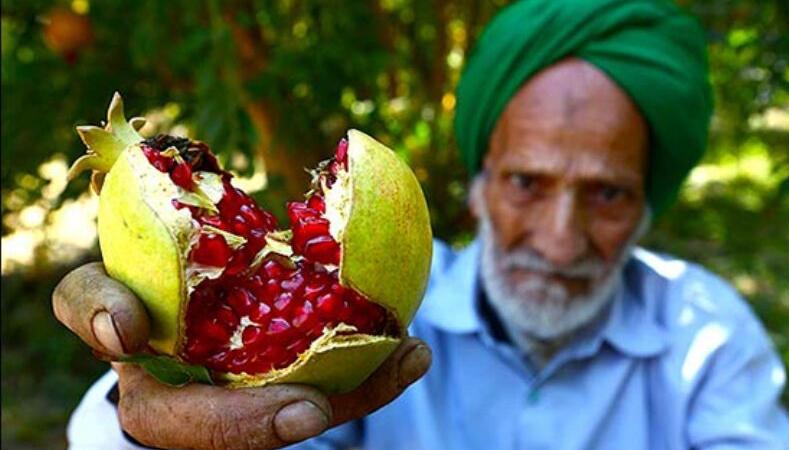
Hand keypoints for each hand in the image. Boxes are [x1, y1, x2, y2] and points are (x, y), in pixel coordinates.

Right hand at [53, 262, 431, 449]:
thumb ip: (89, 307)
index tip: (305, 408)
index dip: (245, 427)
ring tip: (411, 356)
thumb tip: (122, 332)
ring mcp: (260, 396)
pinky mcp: (292, 374)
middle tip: (364, 385)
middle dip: (320, 412)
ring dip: (368, 386)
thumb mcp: (90, 299)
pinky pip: (334, 381)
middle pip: (269, 429)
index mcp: (161, 405)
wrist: (155, 302)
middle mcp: (218, 414)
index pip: (190, 428)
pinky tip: (411, 348)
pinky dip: (373, 368)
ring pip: (316, 405)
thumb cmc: (123, 301)